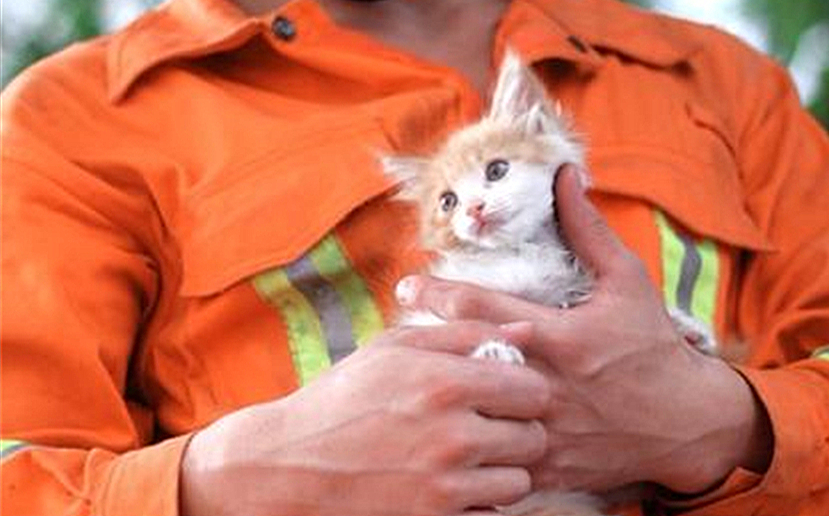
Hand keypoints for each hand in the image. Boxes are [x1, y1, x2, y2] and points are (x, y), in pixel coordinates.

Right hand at [180, 321, 549, 515]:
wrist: (291, 463)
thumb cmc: (345, 396)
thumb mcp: (396, 348)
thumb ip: (465, 332)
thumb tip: (525, 333)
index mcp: (447, 382)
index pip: (534, 390)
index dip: (523, 389)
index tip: (504, 392)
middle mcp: (453, 435)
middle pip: (534, 438)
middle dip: (517, 430)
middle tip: (489, 426)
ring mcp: (444, 485)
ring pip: (519, 482)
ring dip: (502, 470)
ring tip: (471, 456)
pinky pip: (492, 513)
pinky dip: (480, 500)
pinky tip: (455, 483)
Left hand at [396, 165, 772, 494]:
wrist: (688, 422)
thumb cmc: (654, 346)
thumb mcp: (627, 280)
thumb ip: (587, 229)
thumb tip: (564, 176)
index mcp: (562, 337)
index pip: (483, 310)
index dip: (438, 294)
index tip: (409, 285)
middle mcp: (549, 385)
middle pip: (466, 363)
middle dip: (424, 346)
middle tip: (392, 335)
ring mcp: (547, 431)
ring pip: (474, 417)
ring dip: (443, 397)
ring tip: (413, 381)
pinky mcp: (550, 467)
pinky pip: (497, 463)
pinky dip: (472, 448)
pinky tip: (449, 433)